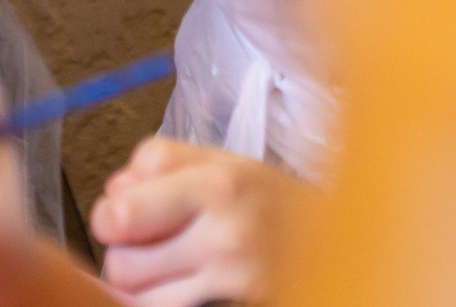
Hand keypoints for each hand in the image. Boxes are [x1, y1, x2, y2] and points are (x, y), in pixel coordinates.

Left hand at [92, 138, 296, 305]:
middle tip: (157, 248)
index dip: (111, 217)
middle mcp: (225, 238)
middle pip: (121, 262)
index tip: (124, 219)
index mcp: (216, 185)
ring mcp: (233, 284)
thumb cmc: (271, 206)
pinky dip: (167, 302)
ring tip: (181, 270)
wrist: (344, 247)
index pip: (118, 211)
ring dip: (148, 288)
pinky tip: (191, 289)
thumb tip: (111, 194)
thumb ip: (160, 164)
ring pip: (139, 299)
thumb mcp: (223, 163)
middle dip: (128, 256)